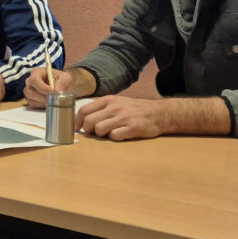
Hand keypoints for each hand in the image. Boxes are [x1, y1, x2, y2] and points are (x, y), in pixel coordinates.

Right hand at [23, 66, 94, 108]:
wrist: (68, 87)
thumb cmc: (67, 80)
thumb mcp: (67, 78)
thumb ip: (63, 82)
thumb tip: (56, 91)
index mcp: (37, 72)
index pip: (34, 80)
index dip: (42, 88)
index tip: (52, 93)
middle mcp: (30, 81)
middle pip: (31, 91)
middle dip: (43, 97)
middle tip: (54, 100)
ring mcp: (30, 91)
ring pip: (31, 99)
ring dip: (42, 102)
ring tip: (54, 102)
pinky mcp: (32, 100)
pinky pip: (33, 105)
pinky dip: (41, 106)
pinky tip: (50, 105)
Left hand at [76, 94, 231, 140]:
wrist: (160, 113)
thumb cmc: (135, 110)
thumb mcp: (118, 102)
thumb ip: (102, 109)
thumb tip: (83, 120)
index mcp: (109, 100)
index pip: (84, 110)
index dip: (77, 122)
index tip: (77, 128)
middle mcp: (115, 107)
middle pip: (89, 122)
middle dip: (88, 130)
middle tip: (95, 133)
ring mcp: (124, 117)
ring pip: (99, 130)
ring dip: (101, 135)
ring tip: (109, 133)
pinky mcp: (132, 128)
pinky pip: (114, 136)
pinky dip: (115, 138)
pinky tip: (121, 135)